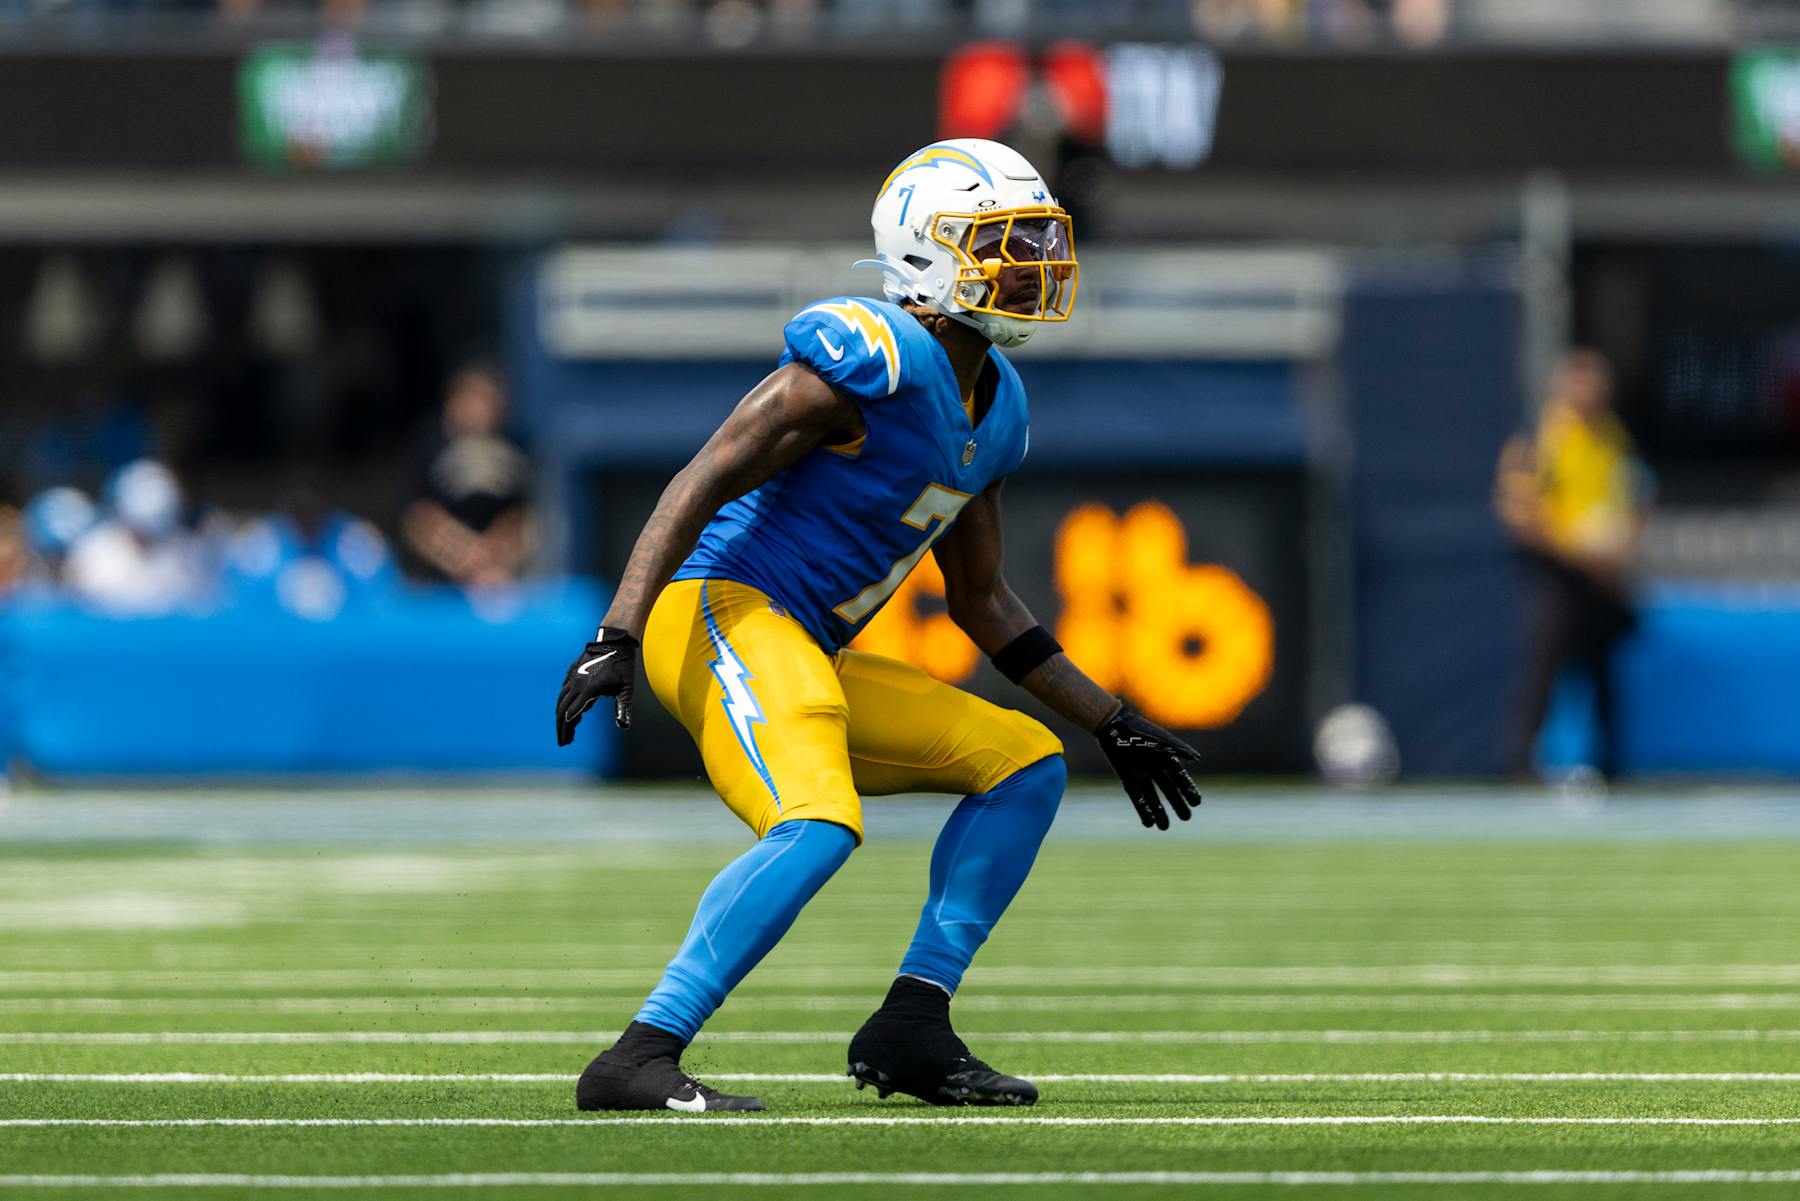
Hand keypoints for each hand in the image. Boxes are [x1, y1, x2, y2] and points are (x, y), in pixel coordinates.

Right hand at [555, 628, 640, 744]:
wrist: (614, 641)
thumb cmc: (623, 666)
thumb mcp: (626, 689)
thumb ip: (623, 708)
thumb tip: (624, 726)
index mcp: (588, 690)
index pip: (571, 714)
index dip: (567, 730)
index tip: (567, 742)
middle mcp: (576, 684)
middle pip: (562, 709)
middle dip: (561, 727)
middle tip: (563, 741)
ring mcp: (573, 677)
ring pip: (561, 700)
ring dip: (561, 716)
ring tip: (566, 728)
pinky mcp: (572, 671)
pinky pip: (564, 690)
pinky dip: (563, 703)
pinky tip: (568, 708)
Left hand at [1094, 701, 1201, 830]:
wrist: (1113, 727)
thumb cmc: (1138, 730)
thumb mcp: (1160, 739)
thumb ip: (1177, 748)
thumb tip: (1196, 758)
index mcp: (1166, 758)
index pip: (1180, 777)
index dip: (1188, 790)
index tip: (1197, 802)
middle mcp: (1155, 769)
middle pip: (1168, 790)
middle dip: (1177, 804)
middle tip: (1187, 818)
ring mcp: (1141, 775)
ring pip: (1153, 798)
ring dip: (1159, 812)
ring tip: (1165, 828)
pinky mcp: (1128, 780)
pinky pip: (1137, 798)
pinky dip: (1143, 810)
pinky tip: (1149, 823)